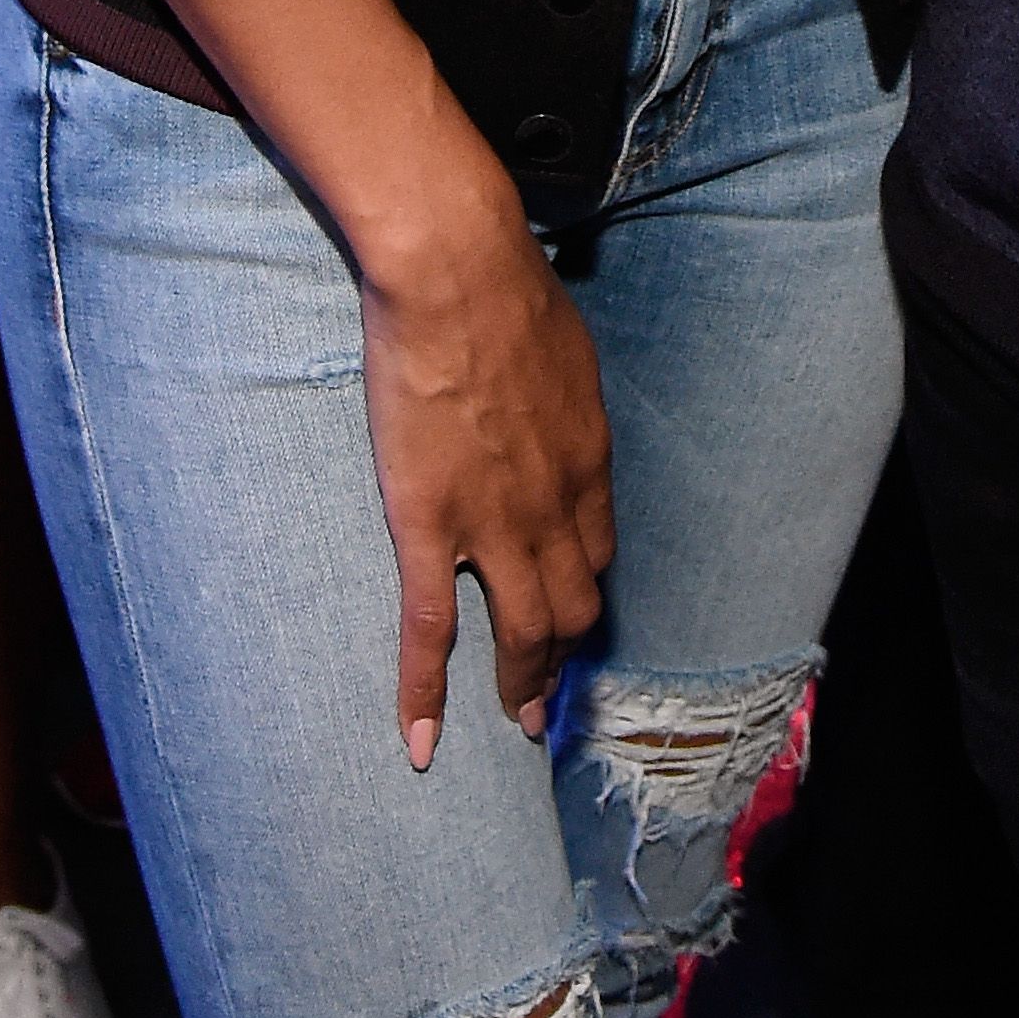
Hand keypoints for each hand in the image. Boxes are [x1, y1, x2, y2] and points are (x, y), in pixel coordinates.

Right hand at [356, 143, 613, 757]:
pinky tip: (422, 742)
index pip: (597, 552)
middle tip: (546, 692)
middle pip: (574, 607)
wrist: (459, 275)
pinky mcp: (431, 526)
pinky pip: (431, 628)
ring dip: (521, 686)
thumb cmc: (508, 291)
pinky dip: (425, 694)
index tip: (569, 611)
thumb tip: (550, 399)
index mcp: (587, 462)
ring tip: (516, 723)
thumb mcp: (563, 349)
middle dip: (563, 656)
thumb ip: (559, 394)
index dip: (583, 589)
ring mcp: (495, 523)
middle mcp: (555, 507)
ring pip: (522, 633)